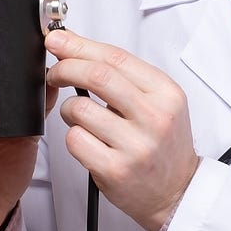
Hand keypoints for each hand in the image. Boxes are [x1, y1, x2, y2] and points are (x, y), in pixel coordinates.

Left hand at [44, 29, 198, 230]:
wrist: (176, 191)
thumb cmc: (162, 144)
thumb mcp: (158, 102)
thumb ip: (123, 76)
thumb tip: (75, 46)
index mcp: (166, 93)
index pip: (115, 58)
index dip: (80, 45)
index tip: (58, 40)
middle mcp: (154, 117)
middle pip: (96, 75)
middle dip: (65, 67)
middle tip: (55, 71)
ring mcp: (135, 145)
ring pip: (79, 108)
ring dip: (68, 109)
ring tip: (81, 117)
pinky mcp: (115, 169)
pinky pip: (74, 140)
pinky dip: (73, 136)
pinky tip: (88, 140)